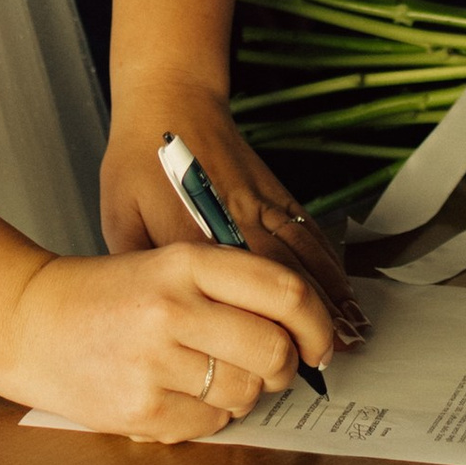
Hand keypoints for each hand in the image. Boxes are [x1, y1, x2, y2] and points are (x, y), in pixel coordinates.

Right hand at [0, 241, 328, 441]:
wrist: (29, 320)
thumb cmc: (107, 294)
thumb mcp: (167, 265)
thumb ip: (230, 287)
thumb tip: (301, 332)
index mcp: (186, 262)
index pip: (285, 292)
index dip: (317, 324)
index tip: (321, 342)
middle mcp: (173, 307)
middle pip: (275, 351)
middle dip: (283, 367)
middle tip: (267, 366)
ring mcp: (155, 361)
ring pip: (246, 393)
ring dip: (242, 393)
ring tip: (207, 375)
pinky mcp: (141, 408)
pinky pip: (211, 424)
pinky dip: (206, 416)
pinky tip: (176, 393)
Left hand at [101, 93, 367, 351]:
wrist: (170, 102)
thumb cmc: (138, 162)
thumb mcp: (119, 219)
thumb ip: (139, 270)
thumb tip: (151, 317)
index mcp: (191, 231)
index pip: (231, 291)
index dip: (258, 329)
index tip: (275, 363)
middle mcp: (234, 217)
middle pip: (280, 277)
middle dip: (306, 322)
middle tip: (321, 361)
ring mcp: (261, 202)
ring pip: (304, 256)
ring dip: (328, 296)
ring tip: (346, 335)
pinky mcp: (276, 191)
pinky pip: (309, 231)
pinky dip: (330, 262)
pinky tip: (341, 289)